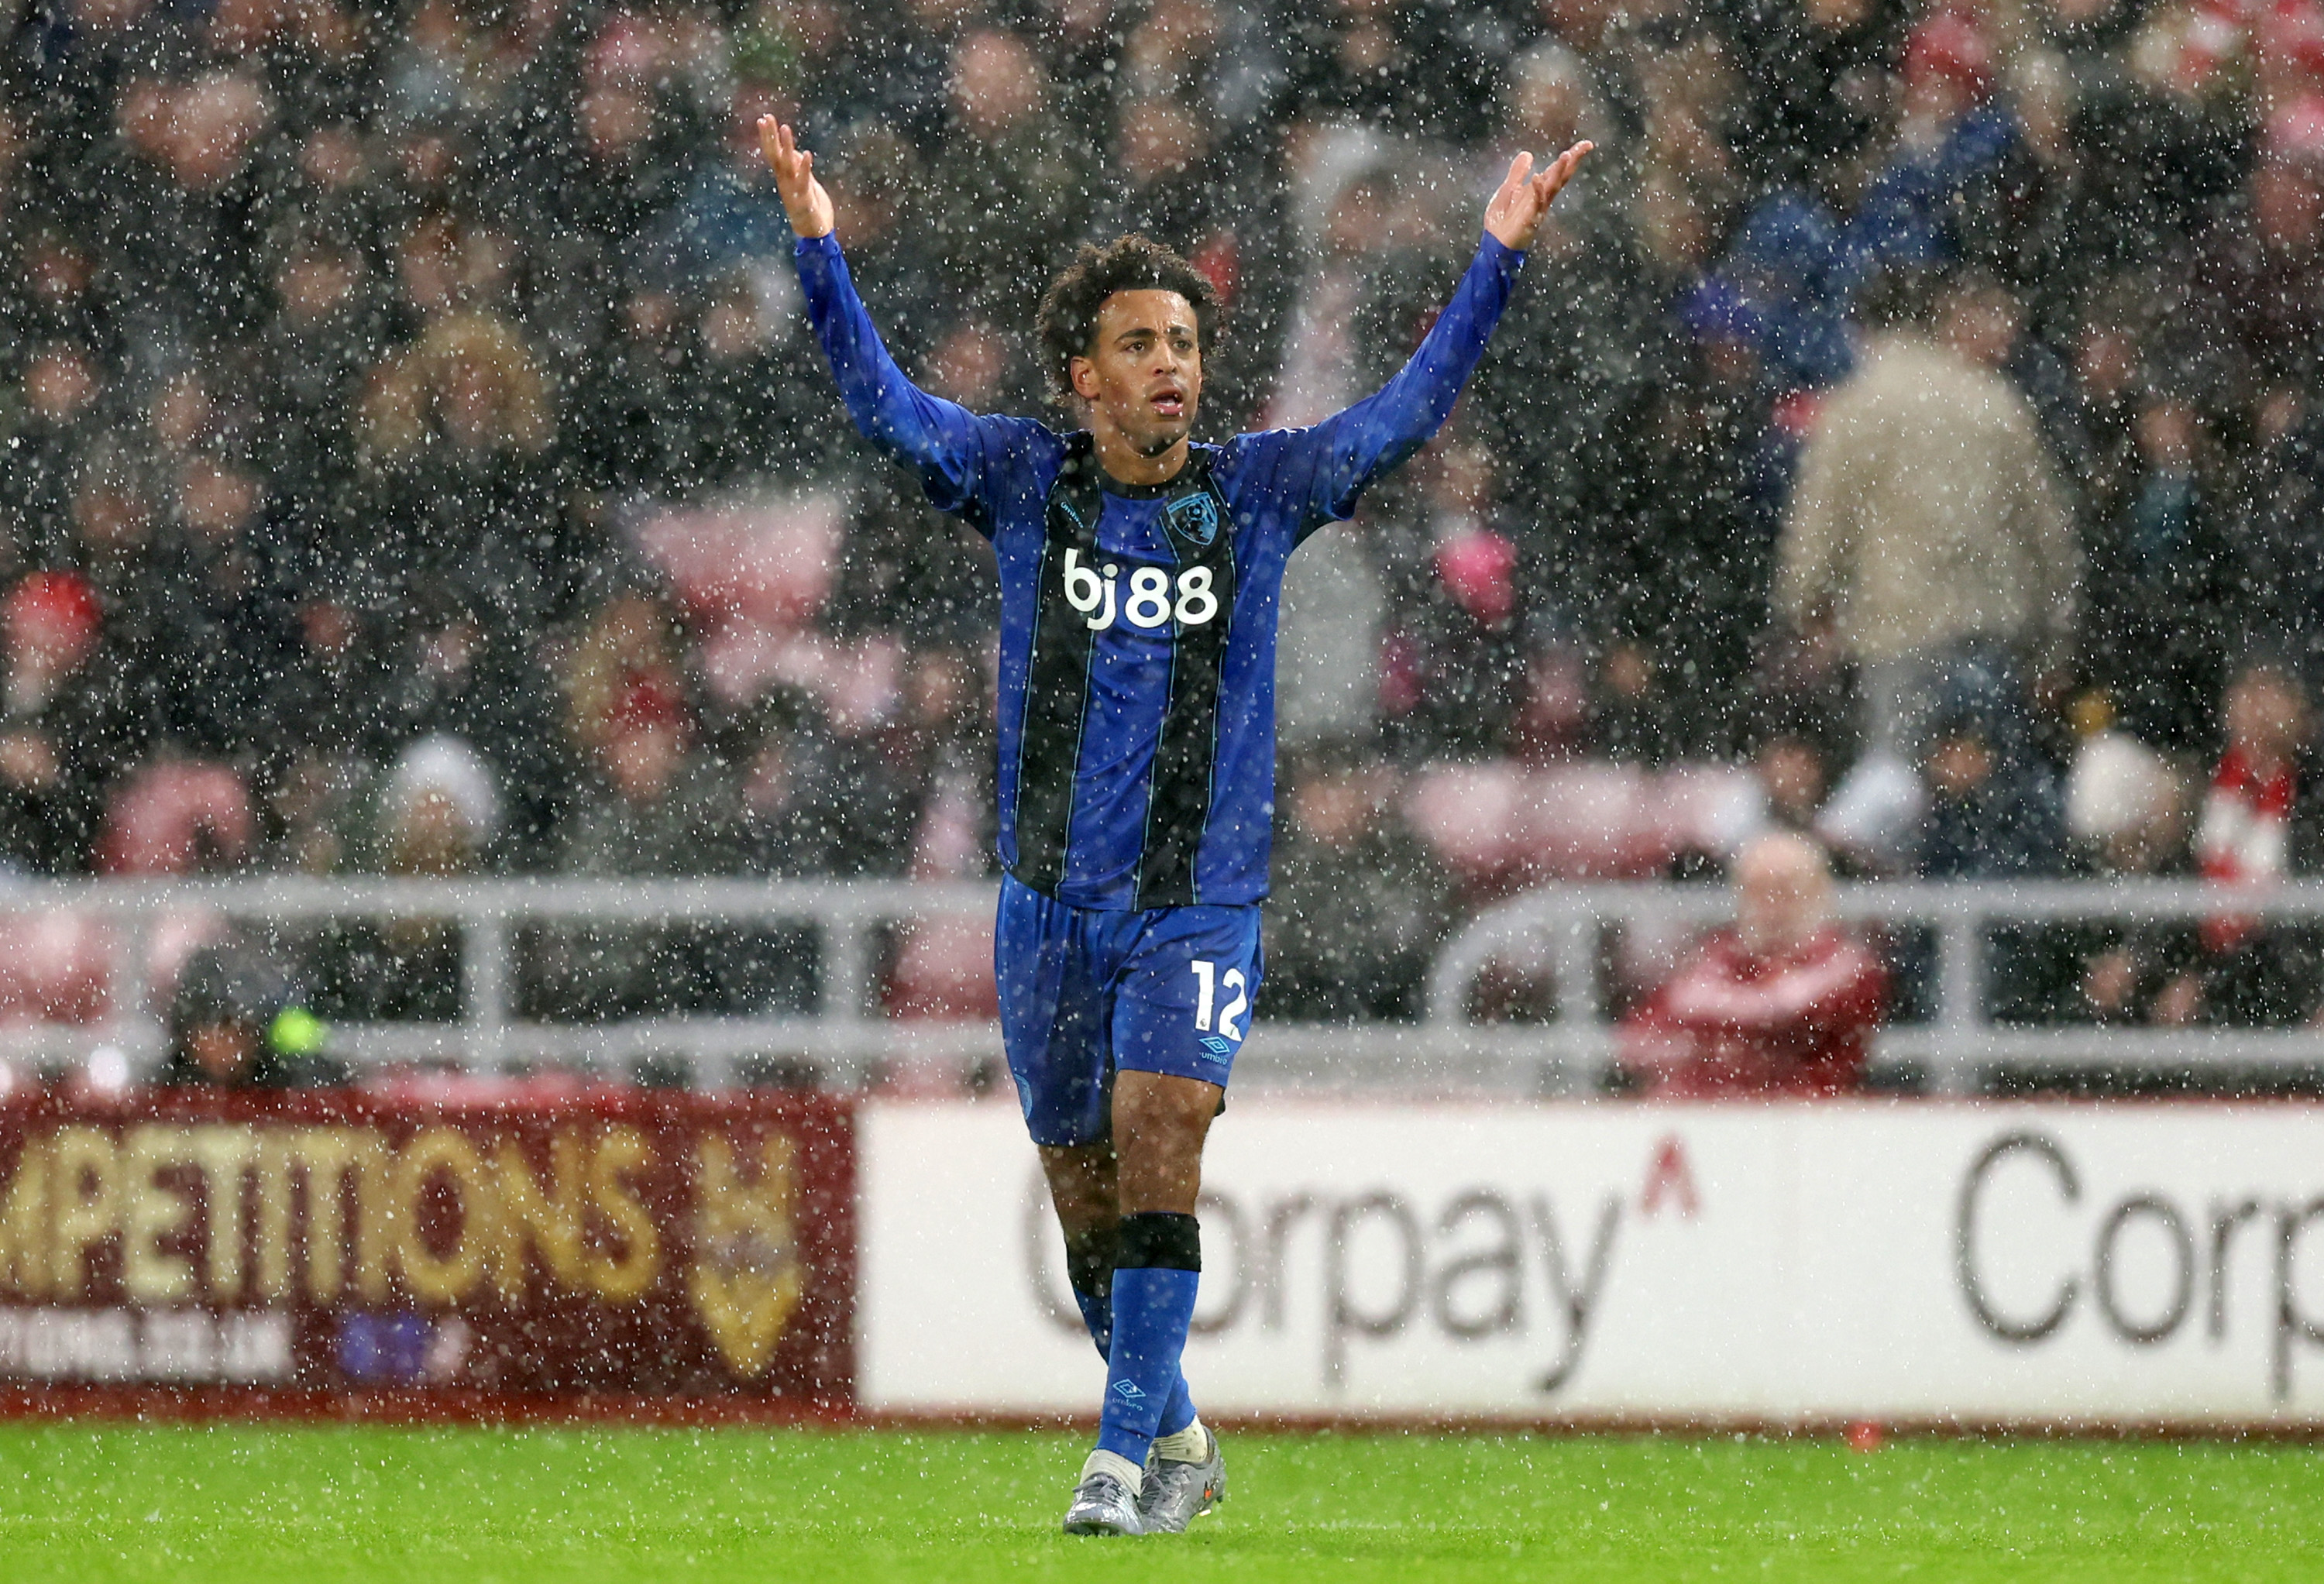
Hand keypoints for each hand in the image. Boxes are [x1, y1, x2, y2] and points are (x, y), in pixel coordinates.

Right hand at [757, 116, 834, 238]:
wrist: (815, 235)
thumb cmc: (811, 209)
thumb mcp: (806, 183)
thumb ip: (800, 168)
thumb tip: (793, 152)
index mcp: (785, 178)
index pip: (774, 153)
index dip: (769, 137)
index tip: (764, 119)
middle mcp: (785, 182)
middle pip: (775, 155)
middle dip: (770, 137)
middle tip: (766, 118)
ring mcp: (793, 190)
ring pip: (786, 165)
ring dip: (786, 146)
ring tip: (785, 127)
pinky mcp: (805, 199)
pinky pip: (804, 181)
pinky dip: (804, 167)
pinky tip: (806, 153)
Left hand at [1482, 141, 1592, 250]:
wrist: (1494, 243)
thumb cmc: (1503, 220)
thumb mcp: (1508, 189)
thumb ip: (1518, 172)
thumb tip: (1528, 153)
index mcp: (1539, 190)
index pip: (1558, 171)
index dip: (1571, 157)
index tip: (1586, 144)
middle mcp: (1542, 198)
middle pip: (1561, 177)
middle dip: (1573, 161)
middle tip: (1585, 146)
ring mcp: (1537, 209)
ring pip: (1552, 188)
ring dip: (1559, 171)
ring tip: (1567, 155)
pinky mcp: (1528, 220)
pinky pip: (1535, 203)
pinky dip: (1538, 190)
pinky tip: (1538, 177)